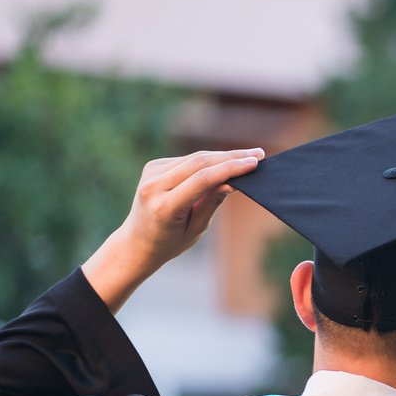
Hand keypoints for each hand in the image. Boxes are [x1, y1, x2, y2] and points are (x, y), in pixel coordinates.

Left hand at [84, 148, 262, 310]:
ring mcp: (150, 173)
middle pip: (199, 163)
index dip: (230, 168)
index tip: (254, 163)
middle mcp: (153, 186)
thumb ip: (212, 202)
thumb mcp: (197, 228)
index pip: (202, 179)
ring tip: (248, 156)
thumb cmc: (171, 241)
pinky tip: (226, 162)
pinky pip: (186, 160)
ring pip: (194, 158)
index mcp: (164, 206)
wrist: (137, 242)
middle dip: (231, 157)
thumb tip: (233, 181)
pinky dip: (207, 161)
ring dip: (222, 156)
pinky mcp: (153, 166)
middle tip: (258, 154)